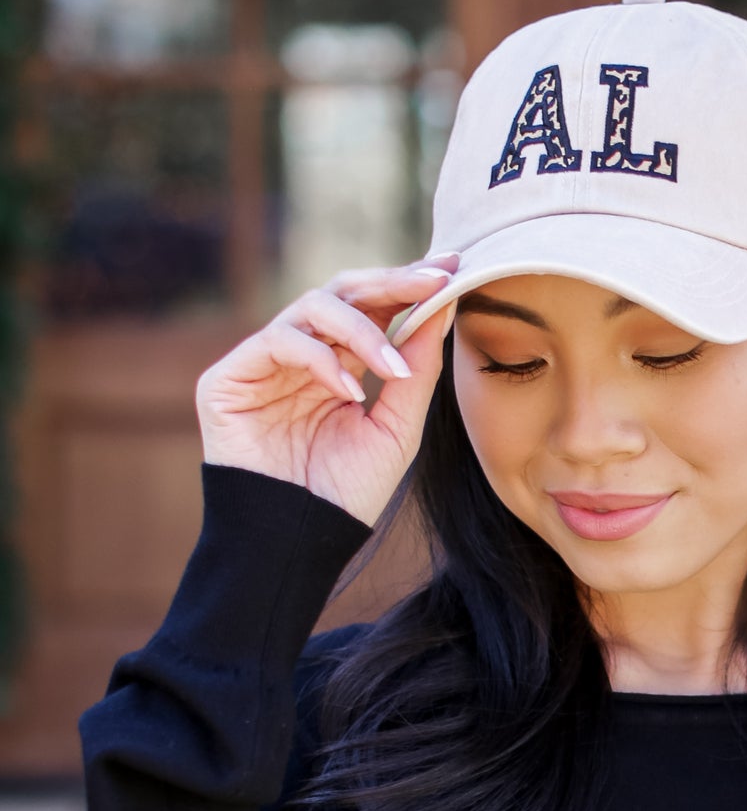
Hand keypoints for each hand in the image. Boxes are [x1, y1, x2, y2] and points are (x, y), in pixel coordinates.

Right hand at [194, 255, 459, 525]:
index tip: (454, 267)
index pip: (372, 308)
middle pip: (342, 291)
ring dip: (361, 328)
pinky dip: (319, 359)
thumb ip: (416, 369)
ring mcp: (264, 364)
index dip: (408, 285)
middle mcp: (301, 357)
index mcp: (339, 367)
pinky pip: (278, 341)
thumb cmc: (346, 494)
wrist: (299, 543)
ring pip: (312, 307)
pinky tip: (349, 392)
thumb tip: (444, 303)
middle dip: (391, 283)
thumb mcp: (396, 429)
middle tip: (433, 279)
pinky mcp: (229, 378)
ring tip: (393, 367)